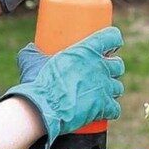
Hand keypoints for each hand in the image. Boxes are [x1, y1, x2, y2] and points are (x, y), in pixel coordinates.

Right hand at [2, 27, 125, 144]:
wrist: (41, 109)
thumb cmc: (38, 83)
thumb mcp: (32, 61)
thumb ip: (33, 52)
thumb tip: (31, 48)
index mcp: (87, 50)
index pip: (112, 37)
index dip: (113, 41)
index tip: (109, 47)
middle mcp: (100, 66)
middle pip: (118, 65)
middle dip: (112, 69)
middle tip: (100, 74)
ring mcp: (104, 87)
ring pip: (118, 87)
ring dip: (111, 90)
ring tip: (101, 94)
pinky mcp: (103, 107)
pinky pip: (115, 109)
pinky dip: (111, 110)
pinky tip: (105, 111)